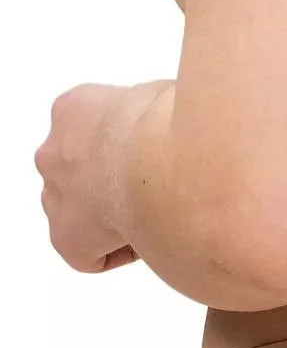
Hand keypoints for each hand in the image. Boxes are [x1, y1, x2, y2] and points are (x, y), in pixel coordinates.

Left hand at [35, 80, 173, 272]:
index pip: (94, 126)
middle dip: (114, 178)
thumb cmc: (169, 120)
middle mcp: (53, 152)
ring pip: (81, 210)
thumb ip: (153, 108)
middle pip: (80, 170)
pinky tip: (156, 232)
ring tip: (160, 209)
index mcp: (74, 109)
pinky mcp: (66, 238)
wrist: (161, 158)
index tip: (156, 149)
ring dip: (114, 212)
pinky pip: (93, 253)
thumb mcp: (165, 94)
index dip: (130, 142)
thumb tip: (171, 119)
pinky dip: (125, 247)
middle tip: (157, 181)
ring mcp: (55, 196)